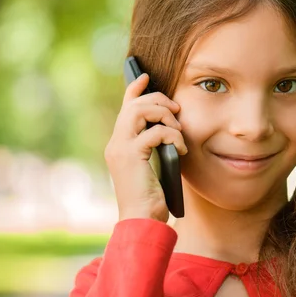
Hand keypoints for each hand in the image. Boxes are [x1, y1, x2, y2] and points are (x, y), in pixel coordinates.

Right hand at [104, 73, 187, 221]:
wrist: (141, 219)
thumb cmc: (150, 197)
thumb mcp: (152, 166)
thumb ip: (154, 145)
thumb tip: (169, 125)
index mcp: (119, 144)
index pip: (125, 108)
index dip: (135, 89)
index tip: (146, 77)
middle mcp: (115, 143)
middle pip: (133, 105)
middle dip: (158, 100)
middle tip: (176, 109)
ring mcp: (121, 149)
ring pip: (139, 112)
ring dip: (164, 115)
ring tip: (178, 129)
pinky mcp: (131, 156)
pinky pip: (155, 132)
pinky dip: (172, 136)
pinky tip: (180, 149)